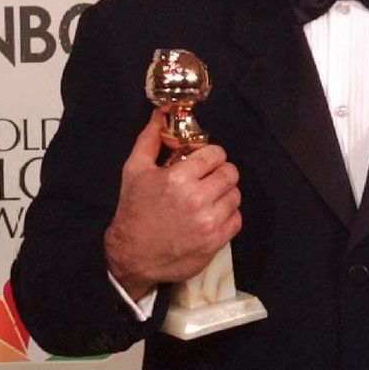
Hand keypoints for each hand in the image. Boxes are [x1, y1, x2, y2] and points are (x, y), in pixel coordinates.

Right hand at [103, 109, 241, 300]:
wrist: (131, 256)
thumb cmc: (134, 210)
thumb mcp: (135, 171)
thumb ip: (150, 139)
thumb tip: (162, 113)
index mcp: (179, 178)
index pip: (216, 154)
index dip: (210, 156)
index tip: (202, 163)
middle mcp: (197, 199)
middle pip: (230, 173)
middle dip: (219, 173)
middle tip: (206, 180)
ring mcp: (209, 222)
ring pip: (235, 195)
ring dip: (224, 194)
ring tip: (207, 198)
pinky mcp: (215, 241)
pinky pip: (237, 219)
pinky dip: (227, 216)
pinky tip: (211, 216)